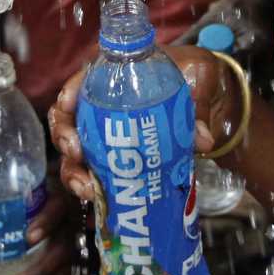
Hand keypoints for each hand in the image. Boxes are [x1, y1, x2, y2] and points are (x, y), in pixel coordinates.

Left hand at [0, 179, 78, 274]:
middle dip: (41, 269)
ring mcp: (74, 241)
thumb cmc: (22, 197)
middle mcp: (68, 220)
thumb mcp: (0, 199)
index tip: (28, 237)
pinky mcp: (75, 259)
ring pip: (68, 267)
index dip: (46, 221)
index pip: (56, 207)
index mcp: (53, 197)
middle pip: (63, 246)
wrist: (52, 195)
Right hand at [49, 46, 240, 202]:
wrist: (209, 98)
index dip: (69, 94)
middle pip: (68, 121)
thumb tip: (202, 140)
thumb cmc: (193, 74)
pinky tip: (100, 200)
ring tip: (87, 189)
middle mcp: (101, 106)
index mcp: (114, 77)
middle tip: (76, 153)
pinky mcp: (119, 161)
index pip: (81, 82)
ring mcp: (106, 136)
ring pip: (76, 155)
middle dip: (64, 138)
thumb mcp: (199, 75)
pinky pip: (99, 176)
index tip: (68, 105)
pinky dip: (96, 190)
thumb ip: (198, 101)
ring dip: (75, 173)